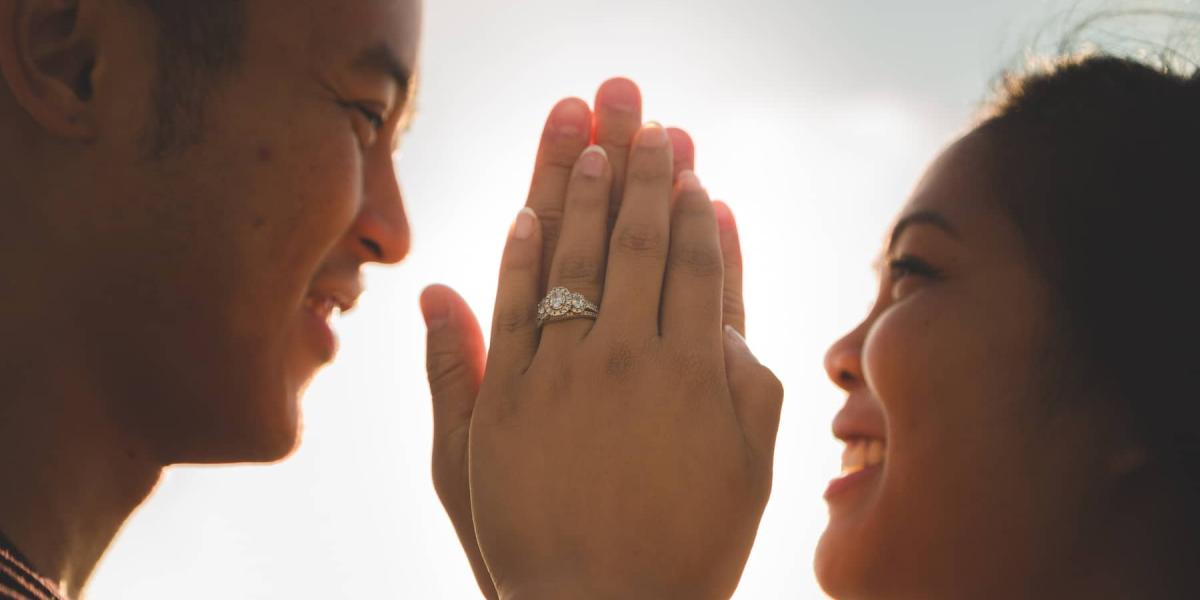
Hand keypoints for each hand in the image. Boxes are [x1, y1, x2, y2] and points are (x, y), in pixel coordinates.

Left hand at [451, 121, 780, 596]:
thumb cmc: (693, 540)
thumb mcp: (752, 459)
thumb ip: (747, 364)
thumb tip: (729, 271)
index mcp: (699, 370)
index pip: (694, 260)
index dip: (689, 199)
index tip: (685, 153)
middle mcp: (630, 359)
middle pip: (636, 241)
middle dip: (638, 166)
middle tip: (636, 108)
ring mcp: (563, 377)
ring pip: (574, 260)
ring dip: (581, 189)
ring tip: (588, 134)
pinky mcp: (506, 403)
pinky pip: (512, 312)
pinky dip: (518, 257)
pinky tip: (527, 212)